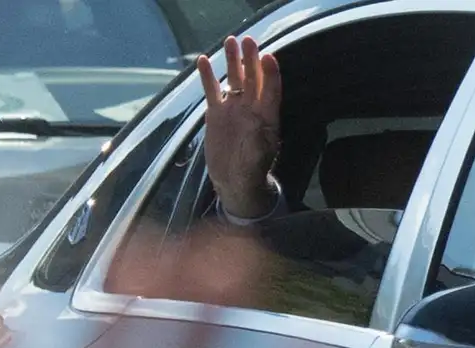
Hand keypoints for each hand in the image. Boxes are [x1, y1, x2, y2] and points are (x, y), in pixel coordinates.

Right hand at [198, 36, 282, 218]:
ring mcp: (234, 109)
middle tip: (249, 40)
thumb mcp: (258, 158)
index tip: (267, 56)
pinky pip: (212, 91)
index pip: (270, 90)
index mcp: (266, 117)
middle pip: (252, 78)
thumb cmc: (251, 170)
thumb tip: (259, 124)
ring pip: (233, 80)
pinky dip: (208, 77)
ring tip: (230, 41)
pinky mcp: (217, 114)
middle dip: (251, 59)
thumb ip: (259, 141)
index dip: (270, 73)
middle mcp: (251, 108)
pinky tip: (204, 60)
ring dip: (232, 61)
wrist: (234, 180)